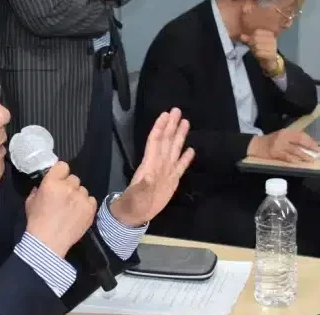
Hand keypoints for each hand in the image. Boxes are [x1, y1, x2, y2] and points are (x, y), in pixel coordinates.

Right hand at [25, 162, 96, 257]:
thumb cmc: (36, 222)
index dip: (61, 173)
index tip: (59, 181)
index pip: (63, 166)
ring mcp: (81, 197)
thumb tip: (42, 186)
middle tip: (64, 198)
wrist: (48, 243)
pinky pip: (91, 200)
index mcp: (52, 182)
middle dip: (69, 186)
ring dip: (78, 196)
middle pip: (74, 179)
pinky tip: (79, 213)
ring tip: (71, 208)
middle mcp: (68, 187)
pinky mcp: (90, 208)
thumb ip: (38, 190)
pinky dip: (86, 205)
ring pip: (83, 190)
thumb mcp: (30, 202)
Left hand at [110, 108, 194, 226]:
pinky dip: (185, 158)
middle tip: (177, 110)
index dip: (160, 128)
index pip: (155, 141)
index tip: (165, 114)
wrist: (137, 214)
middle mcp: (158, 164)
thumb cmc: (134, 203)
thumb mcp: (137, 196)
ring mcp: (166, 171)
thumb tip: (148, 177)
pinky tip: (191, 150)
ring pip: (174, 150)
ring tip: (185, 122)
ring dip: (179, 136)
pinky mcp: (172, 181)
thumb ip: (143, 187)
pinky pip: (180, 166)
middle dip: (171, 126)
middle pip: (166, 140)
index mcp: (150, 164)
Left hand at [241, 29, 278, 73]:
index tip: (252, 43)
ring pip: (257, 46)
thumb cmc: (262, 51)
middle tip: (253, 48)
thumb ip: (248, 39)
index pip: (257, 32)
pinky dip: (257, 54)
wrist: (269, 61)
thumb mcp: (254, 44)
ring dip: (254, 50)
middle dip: (252, 44)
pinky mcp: (272, 54)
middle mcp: (273, 39)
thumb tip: (241, 35)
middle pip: (256, 38)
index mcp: (269, 34)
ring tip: (257, 52)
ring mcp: (273, 46)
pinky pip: (260, 52)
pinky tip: (259, 55)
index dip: (251, 38)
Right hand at [247, 129, 319, 162]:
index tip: (316, 146)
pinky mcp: (275, 153)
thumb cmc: (270, 141)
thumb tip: (307, 144)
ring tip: (311, 159)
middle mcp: (282, 137)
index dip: (310, 141)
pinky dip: (294, 159)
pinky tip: (299, 162)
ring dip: (304, 155)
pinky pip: (287, 157)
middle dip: (310, 147)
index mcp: (285, 132)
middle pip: (300, 141)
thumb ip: (292, 138)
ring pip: (295, 150)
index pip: (301, 135)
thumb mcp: (281, 136)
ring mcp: (278, 145)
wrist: (255, 145)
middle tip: (317, 152)